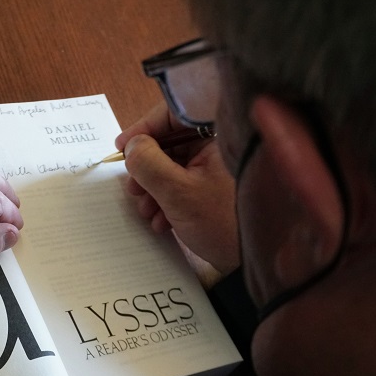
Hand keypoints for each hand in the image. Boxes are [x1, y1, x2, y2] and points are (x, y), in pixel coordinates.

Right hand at [115, 102, 239, 275]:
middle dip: (147, 168)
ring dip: (154, 189)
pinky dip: (168, 200)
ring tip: (147, 211)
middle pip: (171, 142)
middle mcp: (220, 145)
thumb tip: (131, 146)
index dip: (143, 129)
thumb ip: (148, 164)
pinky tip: (163, 221)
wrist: (254, 260)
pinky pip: (184, 183)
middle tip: (133, 188)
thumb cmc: (224, 222)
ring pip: (174, 166)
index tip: (122, 147)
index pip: (174, 114)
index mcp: (218, 134)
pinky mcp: (216, 188)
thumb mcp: (177, 192)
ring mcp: (219, 167)